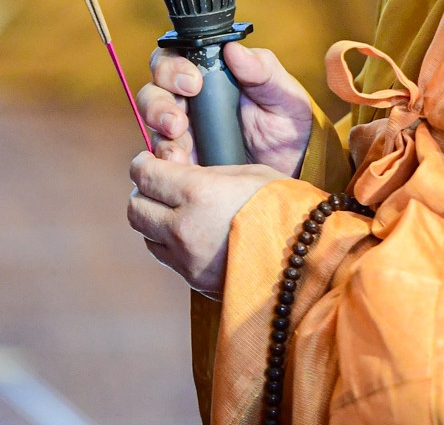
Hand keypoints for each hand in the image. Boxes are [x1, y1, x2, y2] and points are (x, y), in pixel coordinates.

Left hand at [127, 151, 282, 296]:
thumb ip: (209, 173)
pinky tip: (193, 234)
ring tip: (177, 211)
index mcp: (197, 193)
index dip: (143, 164)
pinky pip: (167, 258)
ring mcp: (187, 259)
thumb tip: (184, 174)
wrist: (308, 262)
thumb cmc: (286, 208)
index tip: (149, 160)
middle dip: (143, 193)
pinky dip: (170, 243)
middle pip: (135, 208)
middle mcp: (183, 228)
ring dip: (154, 220)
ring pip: (146, 236)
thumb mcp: (250, 174)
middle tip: (160, 186)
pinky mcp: (194, 281)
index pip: (144, 175)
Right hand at [139, 43, 313, 176]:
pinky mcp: (184, 160)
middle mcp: (189, 100)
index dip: (172, 66)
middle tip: (178, 120)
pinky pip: (161, 158)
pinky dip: (165, 160)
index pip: (173, 59)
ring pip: (152, 124)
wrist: (295, 168)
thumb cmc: (288, 123)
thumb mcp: (283, 94)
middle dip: (159, 103)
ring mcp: (184, 131)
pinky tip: (181, 165)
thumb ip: (262, 69)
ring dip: (159, 133)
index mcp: (209, 75)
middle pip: (153, 91)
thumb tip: (234, 49)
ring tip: (177, 147)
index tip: (193, 82)